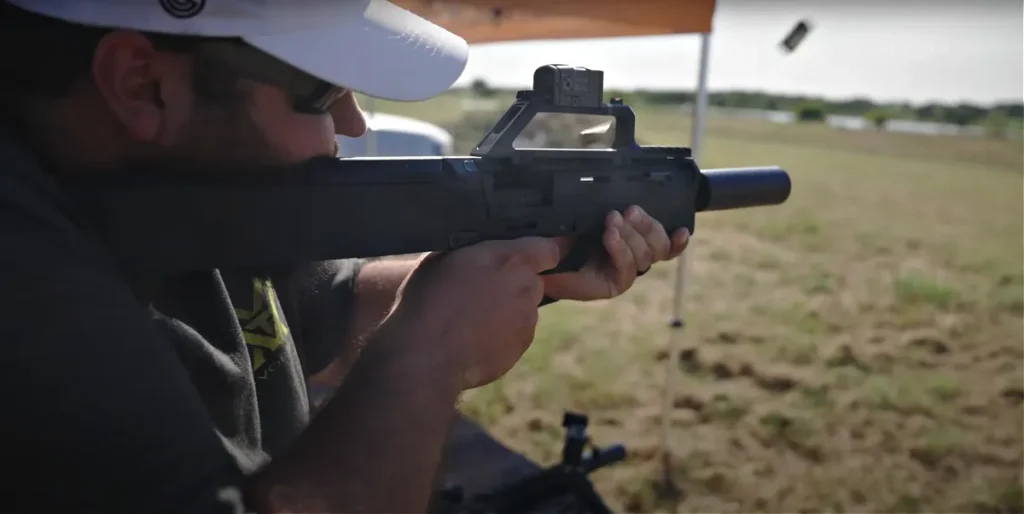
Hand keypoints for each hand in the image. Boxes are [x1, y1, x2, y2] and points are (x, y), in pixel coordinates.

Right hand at [386, 237, 562, 389]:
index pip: (548, 248)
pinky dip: (502, 335)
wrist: (425, 355)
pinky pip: (516, 335)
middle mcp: (525, 288)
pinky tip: (475, 337)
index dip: (541, 252)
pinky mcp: (521, 347)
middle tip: (483, 292)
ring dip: (507, 311)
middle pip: (532, 281)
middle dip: (514, 284)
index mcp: (510, 259)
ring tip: (473, 319)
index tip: (534, 255)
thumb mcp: (442, 258)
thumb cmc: (427, 301)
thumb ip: (474, 250)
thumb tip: (480, 249)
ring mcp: (526, 320)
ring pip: (524, 309)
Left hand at [542, 205, 689, 300]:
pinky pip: (627, 268)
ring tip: (611, 222)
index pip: (665, 244)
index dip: (677, 241)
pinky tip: (610, 237)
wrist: (544, 260)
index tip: (681, 229)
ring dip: (630, 235)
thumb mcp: (591, 218)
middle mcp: (634, 259)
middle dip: (648, 226)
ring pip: (646, 255)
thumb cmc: (566, 237)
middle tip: (629, 211)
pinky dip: (620, 249)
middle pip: (660, 246)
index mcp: (634, 242)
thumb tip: (625, 197)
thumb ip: (612, 212)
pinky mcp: (615, 285)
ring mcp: (625, 273)